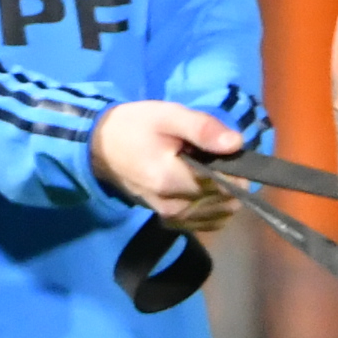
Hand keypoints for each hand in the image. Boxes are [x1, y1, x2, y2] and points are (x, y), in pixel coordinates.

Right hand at [90, 99, 244, 227]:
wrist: (101, 148)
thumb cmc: (135, 127)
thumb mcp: (168, 116)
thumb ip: (203, 129)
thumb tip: (237, 144)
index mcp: (172, 181)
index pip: (226, 185)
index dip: (234, 167)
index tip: (222, 150)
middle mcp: (174, 208)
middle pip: (226, 201)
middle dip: (229, 178)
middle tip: (209, 155)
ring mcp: (172, 218)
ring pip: (220, 213)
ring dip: (222, 192)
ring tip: (202, 169)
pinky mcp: (172, 222)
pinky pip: (208, 221)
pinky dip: (213, 205)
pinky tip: (202, 185)